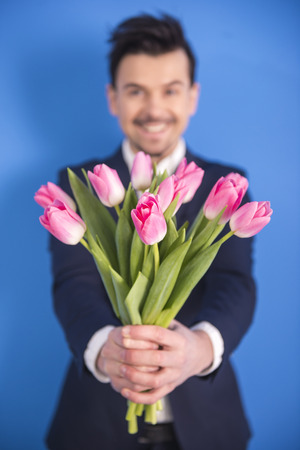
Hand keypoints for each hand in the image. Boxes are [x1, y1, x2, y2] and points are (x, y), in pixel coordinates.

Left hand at [97, 320, 212, 403]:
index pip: (158, 334)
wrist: (198, 354)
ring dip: (136, 376)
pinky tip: (124, 390)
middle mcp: (179, 359)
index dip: (139, 332)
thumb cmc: (179, 336)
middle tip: (119, 352)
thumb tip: (133, 317)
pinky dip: (138, 397)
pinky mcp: (170, 388)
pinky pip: (154, 397)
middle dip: (135, 355)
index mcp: (179, 340)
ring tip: (121, 369)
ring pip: (155, 381)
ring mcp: (175, 376)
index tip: (123, 330)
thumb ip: (157, 321)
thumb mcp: (173, 325)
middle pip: (156, 358)